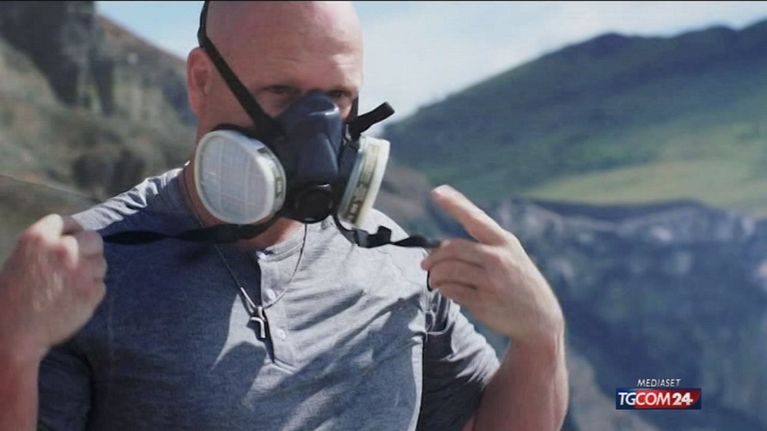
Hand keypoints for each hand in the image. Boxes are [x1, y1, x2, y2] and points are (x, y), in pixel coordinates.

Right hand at [0, 214, 105, 362]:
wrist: (14, 332)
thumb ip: (49, 247)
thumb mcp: (24, 260)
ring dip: (91, 273)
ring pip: (101, 263)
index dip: (72, 231)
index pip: (67, 222)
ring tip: (69, 288)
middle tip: (79, 264)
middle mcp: (62, 249)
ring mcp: (80, 270)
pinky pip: (101, 286)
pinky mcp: (92, 291)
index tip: (73, 239)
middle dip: (89, 250)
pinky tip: (73, 301)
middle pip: (93, 238)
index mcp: (38, 238)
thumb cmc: (14, 298)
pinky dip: (91, 293)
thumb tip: (77, 239)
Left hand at [421, 185, 563, 345]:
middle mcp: (499, 258)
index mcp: (505, 242)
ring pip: (448, 270)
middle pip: (453, 248)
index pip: (475, 218)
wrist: (540, 319)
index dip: (454, 204)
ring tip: (433, 280)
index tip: (437, 191)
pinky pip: (452, 291)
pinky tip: (446, 291)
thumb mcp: (512, 256)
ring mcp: (492, 281)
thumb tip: (441, 248)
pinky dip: (444, 290)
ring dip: (435, 275)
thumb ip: (484, 247)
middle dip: (434, 256)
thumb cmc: (519, 283)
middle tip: (425, 264)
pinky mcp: (484, 302)